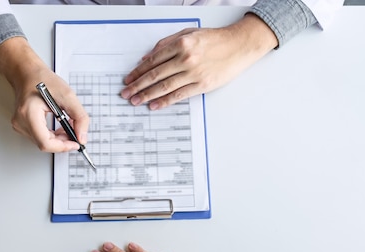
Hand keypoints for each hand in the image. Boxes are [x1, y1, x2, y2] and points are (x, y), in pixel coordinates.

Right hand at [0, 37, 88, 151]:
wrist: (26, 72)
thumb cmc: (42, 79)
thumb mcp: (68, 95)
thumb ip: (79, 117)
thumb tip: (82, 136)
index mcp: (29, 113)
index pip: (45, 142)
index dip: (62, 146)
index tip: (75, 144)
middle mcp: (21, 122)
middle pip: (45, 144)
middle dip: (63, 141)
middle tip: (75, 131)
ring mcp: (19, 125)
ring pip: (43, 142)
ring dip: (59, 138)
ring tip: (68, 125)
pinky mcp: (22, 126)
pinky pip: (40, 137)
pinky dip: (53, 135)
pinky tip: (60, 126)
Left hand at [120, 14, 277, 109]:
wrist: (238, 45)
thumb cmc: (214, 39)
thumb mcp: (188, 33)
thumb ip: (166, 44)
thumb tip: (147, 58)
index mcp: (180, 44)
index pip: (152, 60)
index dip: (138, 71)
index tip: (128, 79)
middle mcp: (186, 58)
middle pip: (155, 75)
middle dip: (137, 85)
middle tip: (126, 93)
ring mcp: (194, 73)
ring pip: (165, 86)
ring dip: (147, 95)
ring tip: (136, 101)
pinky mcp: (202, 85)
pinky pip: (179, 95)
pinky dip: (165, 101)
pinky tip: (155, 105)